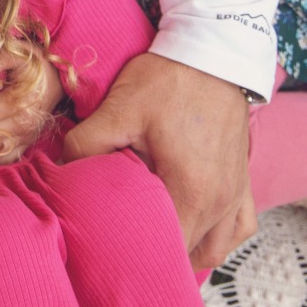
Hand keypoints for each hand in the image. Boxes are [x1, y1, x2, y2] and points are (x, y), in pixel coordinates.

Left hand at [61, 52, 254, 268]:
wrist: (214, 52)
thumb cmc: (171, 79)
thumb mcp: (120, 108)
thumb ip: (86, 143)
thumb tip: (64, 171)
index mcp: (191, 191)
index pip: (165, 249)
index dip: (134, 252)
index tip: (109, 246)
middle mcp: (220, 202)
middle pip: (187, 253)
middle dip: (155, 253)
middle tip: (122, 243)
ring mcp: (236, 194)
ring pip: (214, 249)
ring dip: (186, 250)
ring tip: (155, 241)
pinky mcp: (243, 181)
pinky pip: (238, 228)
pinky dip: (218, 235)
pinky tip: (195, 228)